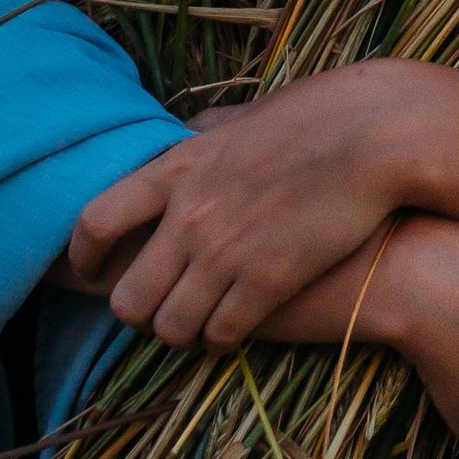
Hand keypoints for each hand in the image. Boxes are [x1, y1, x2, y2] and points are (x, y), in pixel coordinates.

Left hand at [66, 65, 423, 347]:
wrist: (377, 135)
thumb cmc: (314, 118)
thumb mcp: (240, 117)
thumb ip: (199, 135)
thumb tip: (176, 139)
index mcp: (176, 167)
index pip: (94, 221)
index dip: (82, 257)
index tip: (87, 271)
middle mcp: (190, 214)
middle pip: (126, 297)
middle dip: (136, 312)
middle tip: (154, 310)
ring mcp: (226, 252)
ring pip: (170, 328)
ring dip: (179, 332)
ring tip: (194, 326)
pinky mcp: (267, 282)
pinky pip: (220, 335)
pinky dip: (220, 340)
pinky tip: (231, 331)